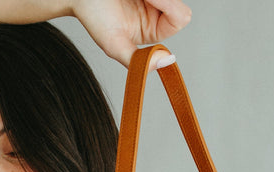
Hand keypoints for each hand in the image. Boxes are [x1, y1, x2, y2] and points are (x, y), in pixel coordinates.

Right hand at [70, 0, 191, 68]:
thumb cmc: (93, 15)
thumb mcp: (113, 44)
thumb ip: (137, 60)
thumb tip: (166, 63)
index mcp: (152, 30)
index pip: (179, 19)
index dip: (171, 8)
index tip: (149, 0)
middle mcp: (156, 13)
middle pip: (180, 3)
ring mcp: (154, 0)